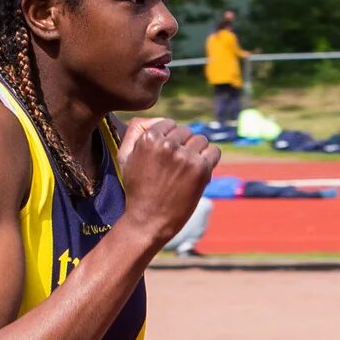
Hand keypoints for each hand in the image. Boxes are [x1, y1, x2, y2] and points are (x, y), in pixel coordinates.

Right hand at [115, 118, 220, 249]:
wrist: (148, 220)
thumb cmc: (137, 189)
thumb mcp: (125, 157)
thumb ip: (136, 130)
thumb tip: (157, 119)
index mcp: (149, 138)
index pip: (169, 124)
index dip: (169, 140)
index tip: (166, 157)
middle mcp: (167, 144)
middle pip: (186, 131)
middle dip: (183, 146)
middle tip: (175, 167)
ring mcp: (185, 156)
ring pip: (201, 140)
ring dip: (197, 153)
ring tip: (186, 170)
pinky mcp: (200, 169)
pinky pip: (214, 151)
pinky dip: (210, 160)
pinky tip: (199, 172)